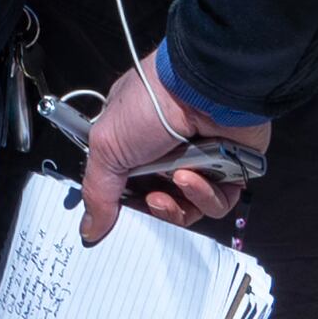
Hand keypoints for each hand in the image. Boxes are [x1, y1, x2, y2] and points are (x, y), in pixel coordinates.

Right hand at [79, 73, 268, 245]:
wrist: (204, 89)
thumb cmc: (153, 103)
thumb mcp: (108, 146)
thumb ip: (97, 191)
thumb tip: (89, 229)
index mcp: (132, 144)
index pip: (125, 188)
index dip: (125, 206)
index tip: (120, 216)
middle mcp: (165, 154)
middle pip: (158, 204)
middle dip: (155, 209)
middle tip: (154, 200)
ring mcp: (198, 163)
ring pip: (188, 209)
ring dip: (180, 203)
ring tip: (179, 179)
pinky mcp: (228, 172)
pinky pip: (217, 203)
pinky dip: (206, 195)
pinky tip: (198, 176)